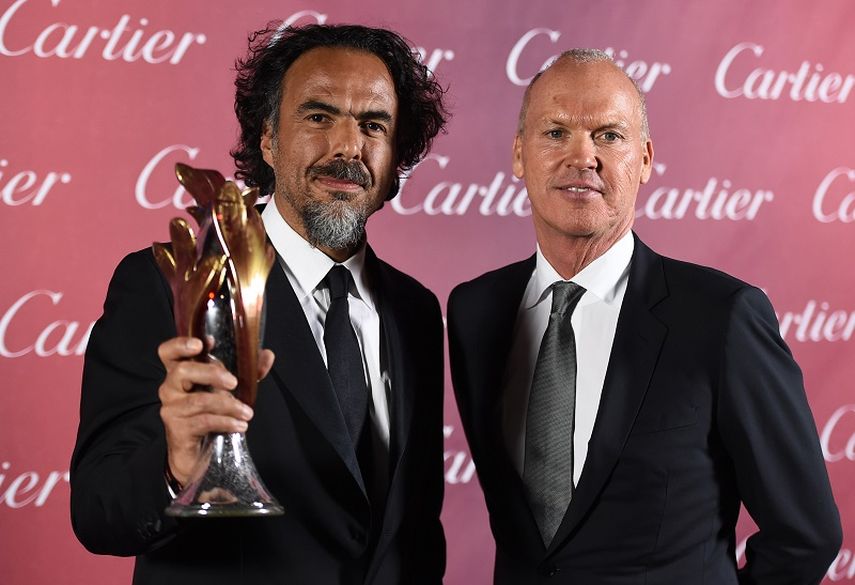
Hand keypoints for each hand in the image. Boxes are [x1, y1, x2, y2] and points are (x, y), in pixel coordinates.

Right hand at [157, 336, 274, 485]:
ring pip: (199, 400)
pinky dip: (226, 422)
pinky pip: (204, 421)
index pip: (168, 352)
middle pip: (183, 371)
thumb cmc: (212, 413)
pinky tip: (240, 425)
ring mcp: (172, 409)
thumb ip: (248, 371)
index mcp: (181, 373)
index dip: (181, 344)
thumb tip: (268, 355)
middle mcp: (171, 388)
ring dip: (228, 405)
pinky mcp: (177, 429)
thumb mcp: (231, 390)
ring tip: (247, 413)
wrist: (199, 453)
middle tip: (234, 383)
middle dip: (211, 373)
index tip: (203, 343)